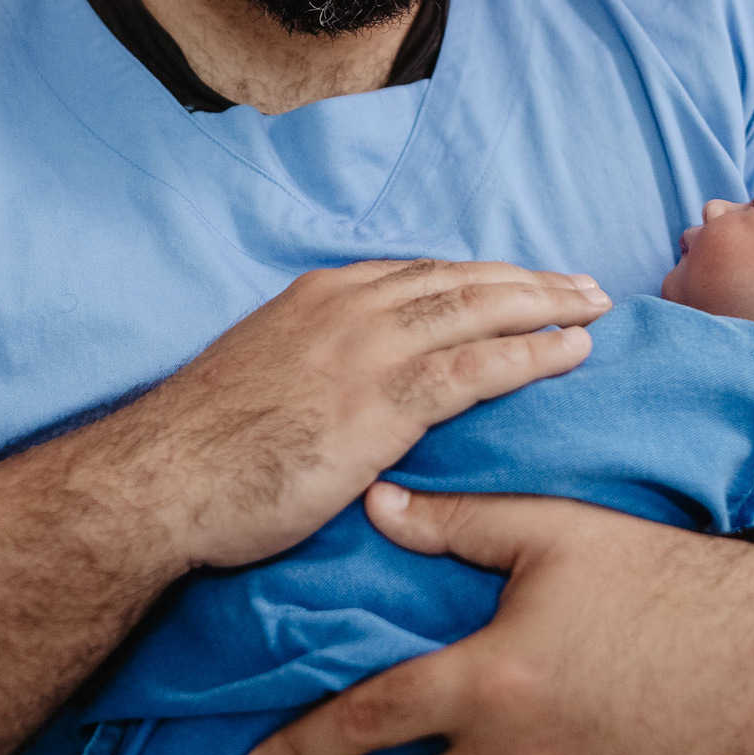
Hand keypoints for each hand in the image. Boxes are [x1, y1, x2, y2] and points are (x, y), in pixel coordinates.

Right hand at [129, 260, 608, 570]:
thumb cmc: (202, 447)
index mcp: (318, 297)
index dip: (479, 278)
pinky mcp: (378, 401)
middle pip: (461, 280)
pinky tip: (571, 353)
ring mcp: (364, 350)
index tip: (521, 283)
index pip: (420, 274)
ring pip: (478, 310)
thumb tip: (343, 382)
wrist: (160, 480)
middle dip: (528, 280)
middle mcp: (347, 308)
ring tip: (594, 310)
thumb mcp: (260, 375)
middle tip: (581, 285)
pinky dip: (531, 354)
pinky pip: (475, 368)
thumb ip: (312, 362)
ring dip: (545, 306)